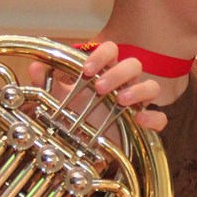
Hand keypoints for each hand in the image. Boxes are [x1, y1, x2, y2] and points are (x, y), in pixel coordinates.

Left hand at [32, 42, 167, 132]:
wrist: (80, 146)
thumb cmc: (72, 114)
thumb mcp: (55, 99)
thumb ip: (44, 82)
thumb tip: (35, 66)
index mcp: (105, 71)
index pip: (111, 50)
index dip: (102, 55)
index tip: (87, 70)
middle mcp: (124, 83)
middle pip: (134, 64)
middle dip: (118, 73)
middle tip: (100, 88)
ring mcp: (136, 103)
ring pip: (151, 86)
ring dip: (138, 90)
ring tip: (121, 101)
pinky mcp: (143, 126)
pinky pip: (160, 118)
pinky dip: (154, 118)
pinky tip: (141, 120)